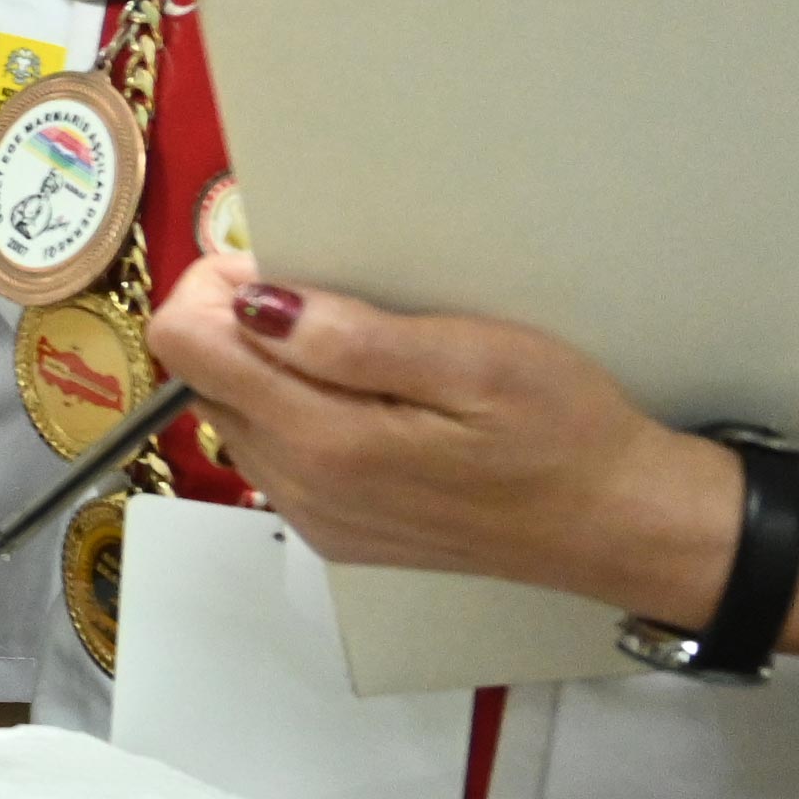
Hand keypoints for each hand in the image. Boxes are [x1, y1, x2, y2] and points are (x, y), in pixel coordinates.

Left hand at [153, 253, 724, 606]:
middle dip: (242, 325)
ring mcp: (312, 516)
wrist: (614, 522)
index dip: (216, 289)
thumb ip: (350, 338)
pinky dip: (297, 412)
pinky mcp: (334, 530)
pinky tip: (369, 402)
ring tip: (361, 354)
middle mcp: (299, 487)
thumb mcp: (472, 359)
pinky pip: (273, 454)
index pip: (184, 344)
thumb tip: (251, 307)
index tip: (281, 269)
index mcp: (323, 440)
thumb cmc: (562, 431)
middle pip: (202, 378)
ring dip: (270, 370)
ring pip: (233, 414)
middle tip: (332, 303)